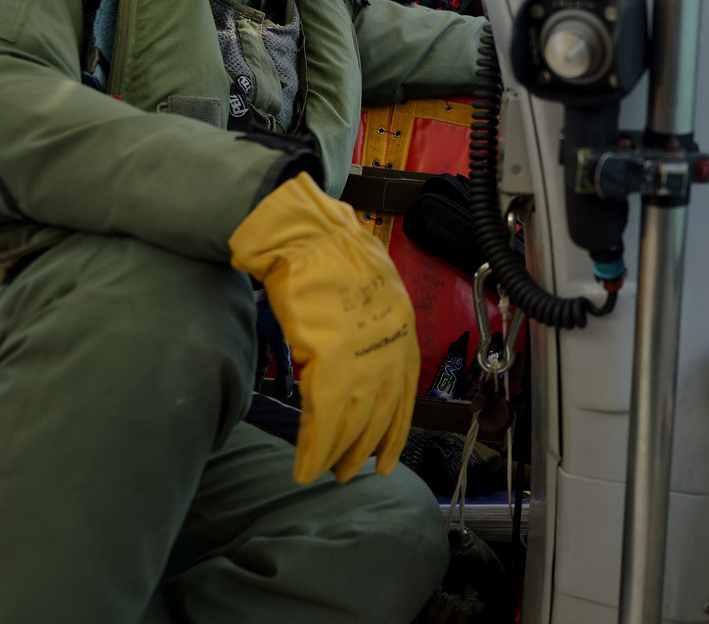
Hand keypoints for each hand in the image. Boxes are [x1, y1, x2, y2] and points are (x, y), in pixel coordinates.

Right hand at [229, 173, 416, 482]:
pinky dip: (314, 446)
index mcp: (402, 332)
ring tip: (327, 473)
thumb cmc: (332, 257)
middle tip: (348, 473)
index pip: (402, 396)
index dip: (392, 432)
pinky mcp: (328, 359)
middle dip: (364, 449)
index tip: (385, 458)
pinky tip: (306, 465)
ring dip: (339, 453)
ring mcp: (360, 355)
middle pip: (379, 415)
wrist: (310, 235)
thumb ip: (368, 334)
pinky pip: (323, 417)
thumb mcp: (369, 296)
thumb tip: (351, 365)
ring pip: (353, 422)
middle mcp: (389, 348)